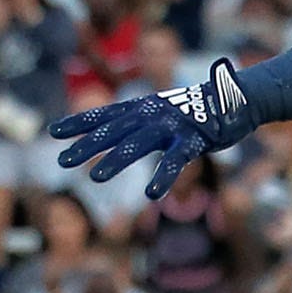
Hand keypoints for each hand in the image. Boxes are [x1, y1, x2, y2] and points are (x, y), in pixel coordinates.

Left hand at [51, 59, 256, 195]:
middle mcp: (152, 113)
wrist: (238, 99)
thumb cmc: (198, 110)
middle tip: (62, 161)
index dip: (79, 122)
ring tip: (95, 178)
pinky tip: (151, 193)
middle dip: (87, 146)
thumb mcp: (164, 113)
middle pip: (113, 130)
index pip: (105, 114)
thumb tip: (118, 136)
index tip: (53, 132)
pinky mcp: (194, 139)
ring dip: (116, 160)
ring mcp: (172, 125)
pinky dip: (164, 175)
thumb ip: (142, 123)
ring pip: (138, 143)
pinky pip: (175, 159)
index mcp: (143, 107)